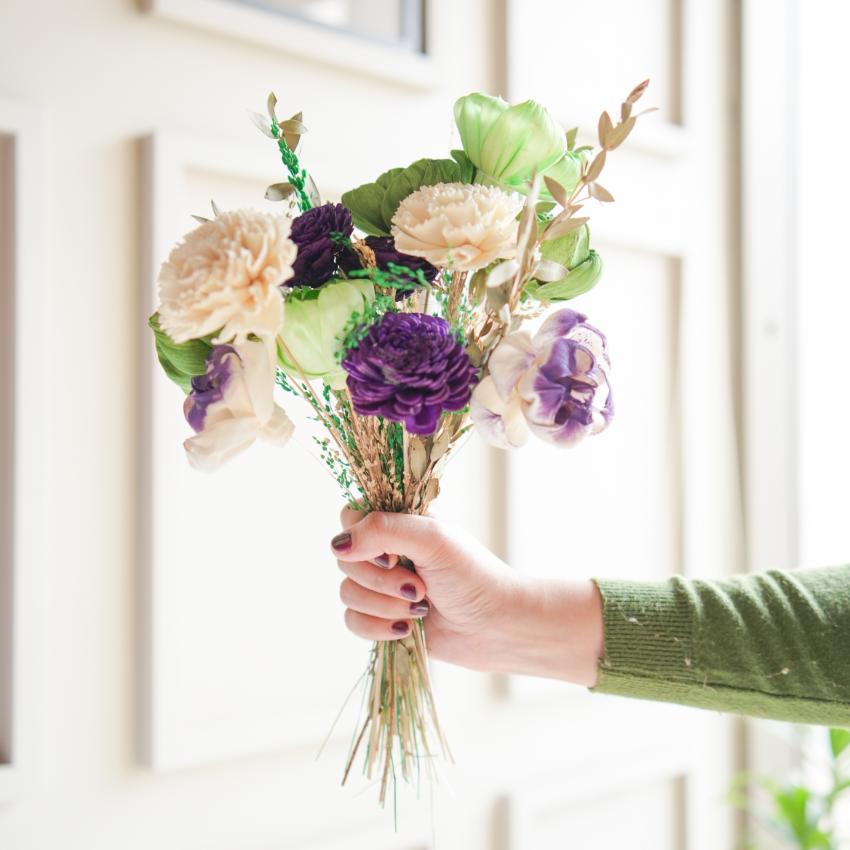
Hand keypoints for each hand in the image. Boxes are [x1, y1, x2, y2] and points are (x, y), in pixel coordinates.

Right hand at [330, 511, 603, 685]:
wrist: (496, 627)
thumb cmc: (473, 575)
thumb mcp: (433, 540)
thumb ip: (383, 530)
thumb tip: (338, 544)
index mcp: (398, 524)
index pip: (350, 517)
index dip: (359, 538)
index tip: (391, 555)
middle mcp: (385, 552)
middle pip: (345, 559)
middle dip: (380, 579)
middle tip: (418, 586)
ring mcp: (382, 587)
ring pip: (347, 592)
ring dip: (383, 605)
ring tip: (420, 607)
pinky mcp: (381, 619)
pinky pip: (353, 621)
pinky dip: (377, 627)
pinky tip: (407, 629)